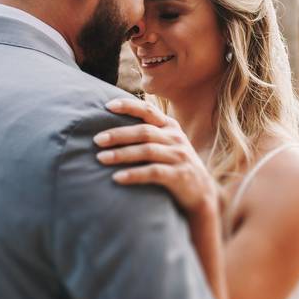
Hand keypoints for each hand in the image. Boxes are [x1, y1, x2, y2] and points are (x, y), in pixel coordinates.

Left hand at [95, 98, 218, 217]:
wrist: (202, 192)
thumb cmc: (175, 166)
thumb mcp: (166, 144)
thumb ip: (148, 133)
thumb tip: (112, 128)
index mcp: (170, 127)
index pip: (148, 110)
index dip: (128, 106)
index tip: (107, 106)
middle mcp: (176, 138)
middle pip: (144, 132)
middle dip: (118, 135)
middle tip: (96, 140)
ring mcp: (179, 156)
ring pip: (147, 151)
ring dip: (122, 154)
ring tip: (101, 158)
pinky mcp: (180, 175)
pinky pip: (154, 172)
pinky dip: (134, 174)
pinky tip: (117, 178)